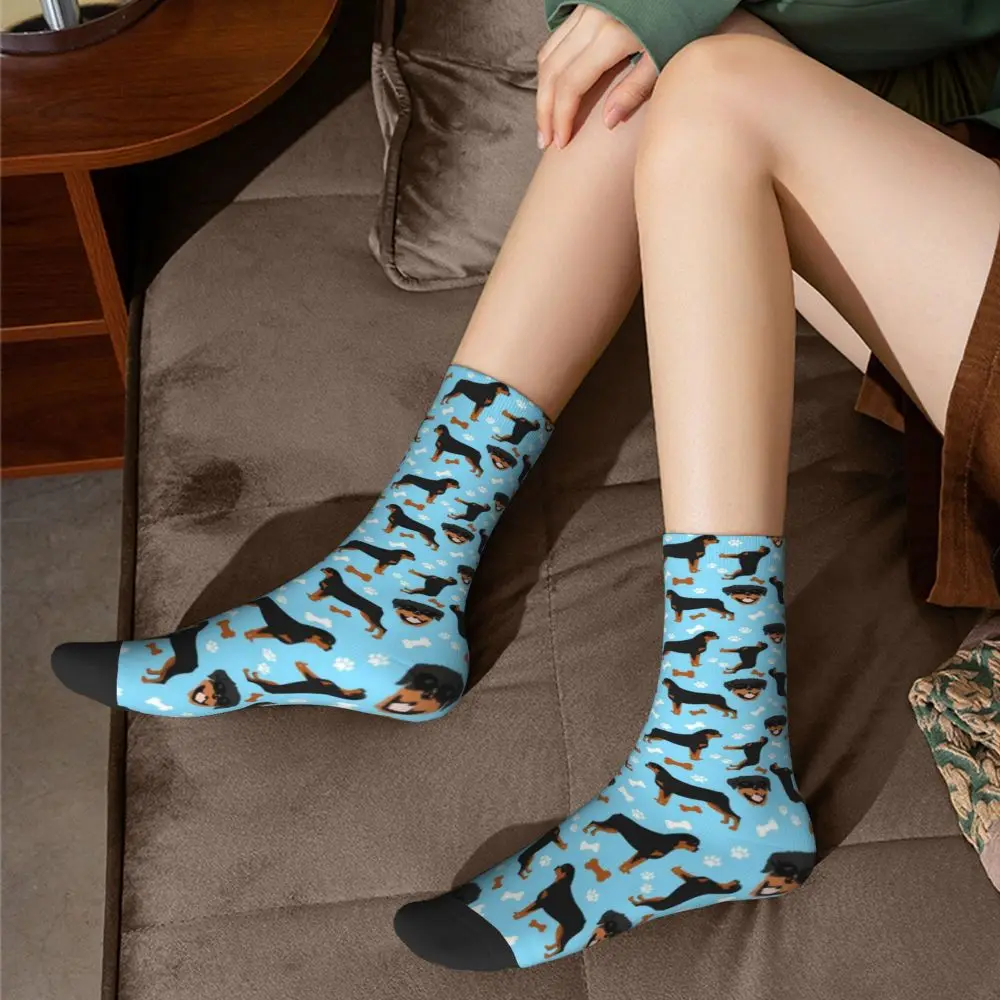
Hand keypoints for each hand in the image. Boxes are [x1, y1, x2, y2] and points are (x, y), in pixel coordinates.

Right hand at [537, 6, 657, 148]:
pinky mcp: (584, 7)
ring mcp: (585, 10)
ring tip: (546, 120)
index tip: (560, 143)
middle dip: (544, 110)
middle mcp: (591, 20)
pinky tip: (554, 90)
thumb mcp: (663, 58)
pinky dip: (550, 68)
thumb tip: (607, 122)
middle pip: (552, 72)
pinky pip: (556, 40)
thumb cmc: (681, 22)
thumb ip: (635, 89)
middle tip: (546, 141)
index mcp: (611, 36)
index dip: (561, 118)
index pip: (571, 85)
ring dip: (543, 91)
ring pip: (548, 55)